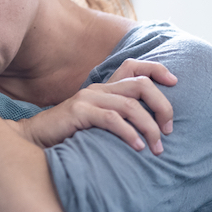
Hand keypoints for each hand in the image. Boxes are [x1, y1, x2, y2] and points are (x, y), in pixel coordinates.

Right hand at [13, 59, 176, 154]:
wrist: (35, 138)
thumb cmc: (69, 134)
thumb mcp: (96, 121)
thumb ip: (116, 117)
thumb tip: (148, 126)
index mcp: (103, 87)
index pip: (134, 65)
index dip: (157, 69)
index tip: (176, 82)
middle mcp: (98, 88)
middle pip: (140, 84)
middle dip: (162, 105)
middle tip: (169, 129)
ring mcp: (88, 99)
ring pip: (130, 105)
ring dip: (149, 127)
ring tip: (157, 147)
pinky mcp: (79, 112)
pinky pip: (111, 119)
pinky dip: (128, 133)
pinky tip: (137, 147)